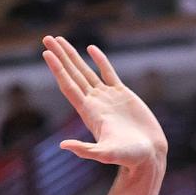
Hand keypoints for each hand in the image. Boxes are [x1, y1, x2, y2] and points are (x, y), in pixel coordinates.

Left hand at [42, 36, 166, 167]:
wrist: (148, 154)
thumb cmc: (129, 156)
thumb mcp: (106, 154)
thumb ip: (86, 150)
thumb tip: (63, 146)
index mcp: (88, 112)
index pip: (69, 86)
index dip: (57, 70)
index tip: (46, 53)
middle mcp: (94, 102)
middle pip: (73, 74)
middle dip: (60, 56)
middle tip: (47, 38)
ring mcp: (107, 97)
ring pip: (87, 71)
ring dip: (73, 56)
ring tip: (60, 40)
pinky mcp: (123, 94)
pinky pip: (108, 73)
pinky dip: (100, 60)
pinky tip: (91, 49)